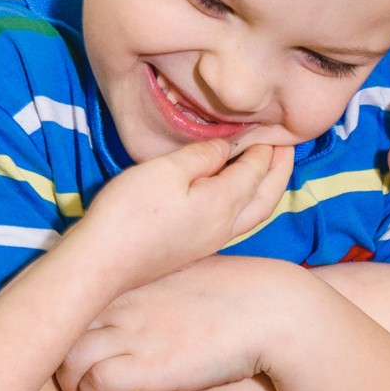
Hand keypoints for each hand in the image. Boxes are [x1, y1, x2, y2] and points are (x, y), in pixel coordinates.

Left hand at [56, 257, 307, 390]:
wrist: (273, 311)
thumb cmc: (236, 296)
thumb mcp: (184, 275)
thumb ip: (152, 284)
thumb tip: (138, 299)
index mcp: (130, 276)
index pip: (71, 292)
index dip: (61, 319)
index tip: (67, 338)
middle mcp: (122, 300)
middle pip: (56, 324)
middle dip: (54, 351)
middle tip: (65, 370)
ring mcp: (131, 331)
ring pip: (64, 358)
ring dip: (67, 380)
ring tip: (82, 390)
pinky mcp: (145, 365)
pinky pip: (91, 382)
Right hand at [65, 141, 289, 295]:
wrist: (102, 262)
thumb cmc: (130, 213)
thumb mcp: (166, 171)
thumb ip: (202, 156)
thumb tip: (225, 148)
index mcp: (223, 203)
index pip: (255, 170)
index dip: (265, 147)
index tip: (272, 128)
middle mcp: (224, 226)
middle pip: (266, 197)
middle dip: (280, 171)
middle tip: (287, 148)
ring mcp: (210, 241)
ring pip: (254, 213)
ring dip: (267, 189)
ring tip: (270, 169)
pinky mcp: (194, 247)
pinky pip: (236, 221)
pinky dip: (247, 202)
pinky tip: (234, 193)